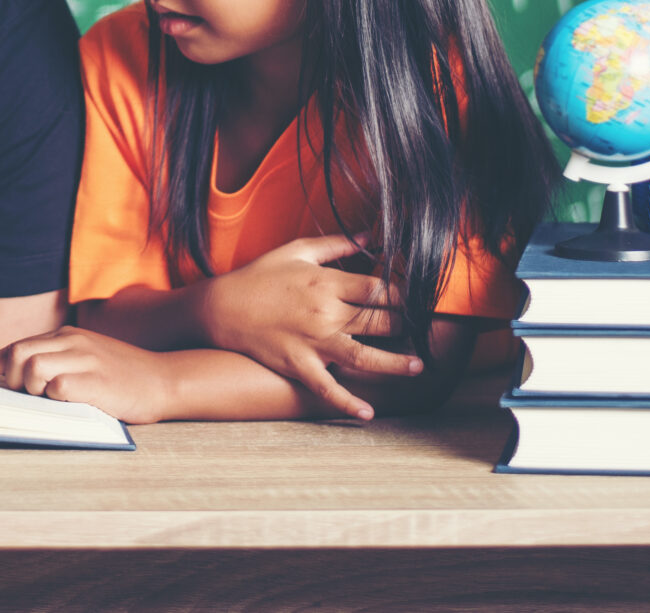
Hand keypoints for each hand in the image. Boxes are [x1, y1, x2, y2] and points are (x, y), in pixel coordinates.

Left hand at [0, 328, 180, 423]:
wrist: (165, 380)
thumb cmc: (124, 376)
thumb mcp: (88, 358)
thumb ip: (58, 361)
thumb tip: (20, 378)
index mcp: (68, 335)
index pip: (16, 345)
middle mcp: (72, 341)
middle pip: (18, 353)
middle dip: (9, 378)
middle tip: (24, 395)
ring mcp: (84, 359)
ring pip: (33, 368)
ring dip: (33, 389)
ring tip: (51, 400)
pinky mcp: (95, 381)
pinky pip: (58, 387)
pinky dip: (55, 398)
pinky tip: (69, 403)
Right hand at [195, 234, 417, 420]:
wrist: (222, 307)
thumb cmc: (261, 276)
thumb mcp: (296, 250)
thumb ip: (337, 244)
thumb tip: (371, 236)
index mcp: (326, 283)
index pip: (377, 288)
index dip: (404, 294)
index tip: (419, 298)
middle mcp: (324, 313)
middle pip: (378, 321)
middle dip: (407, 326)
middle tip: (427, 330)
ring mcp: (312, 342)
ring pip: (363, 356)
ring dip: (394, 362)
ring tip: (417, 366)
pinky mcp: (298, 365)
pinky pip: (327, 388)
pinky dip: (347, 402)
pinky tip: (368, 413)